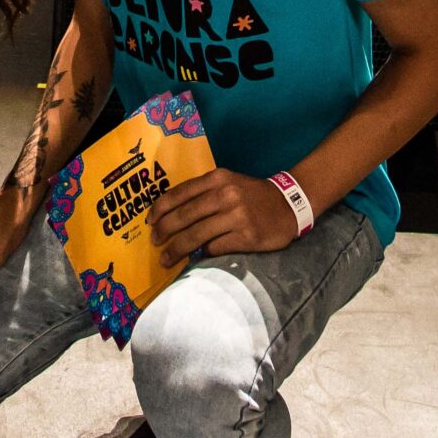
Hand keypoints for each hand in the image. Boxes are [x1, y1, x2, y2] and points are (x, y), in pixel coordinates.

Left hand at [150, 169, 301, 264]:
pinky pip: (215, 248)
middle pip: (185, 216)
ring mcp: (237, 216)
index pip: (180, 193)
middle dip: (164, 231)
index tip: (149, 222)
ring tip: (166, 259)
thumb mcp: (228, 182)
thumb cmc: (251, 195)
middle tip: (155, 242)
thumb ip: (202, 193)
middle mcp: (226, 195)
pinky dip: (202, 254)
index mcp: (217, 178)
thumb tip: (170, 214)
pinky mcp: (247, 236)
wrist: (288, 204)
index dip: (160, 209)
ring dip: (177, 249)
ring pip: (197, 235)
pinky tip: (195, 258)